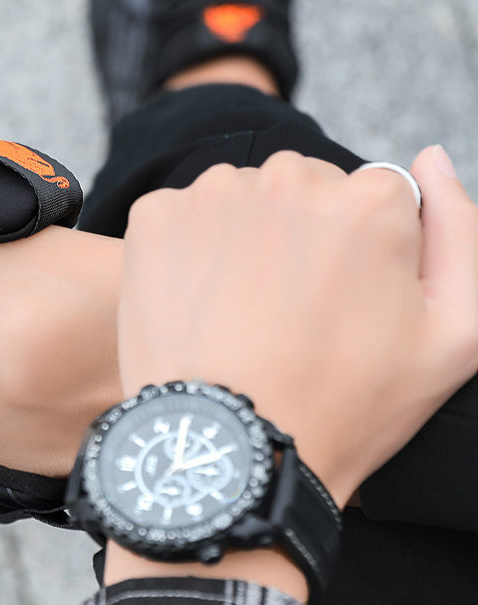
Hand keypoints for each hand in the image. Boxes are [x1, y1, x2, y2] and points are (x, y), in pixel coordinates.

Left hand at [118, 146, 477, 508]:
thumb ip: (460, 233)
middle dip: (301, 234)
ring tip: (242, 310)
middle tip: (290, 310)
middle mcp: (290, 178)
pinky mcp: (156, 215)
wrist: (230, 446)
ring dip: (244, 235)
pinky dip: (189, 247)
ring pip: (241, 198)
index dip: (361, 254)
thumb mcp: (453, 335)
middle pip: (303, 188)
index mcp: (370, 200)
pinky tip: (199, 301)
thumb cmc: (346, 402)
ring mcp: (215, 193)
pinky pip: (183, 215)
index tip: (342, 302)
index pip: (372, 198)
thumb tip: (430, 158)